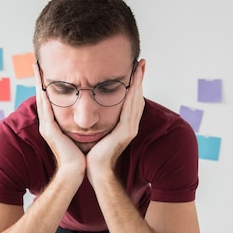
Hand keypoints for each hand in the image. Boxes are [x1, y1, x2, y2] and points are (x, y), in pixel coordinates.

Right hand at [34, 63, 85, 175]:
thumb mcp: (79, 135)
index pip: (49, 99)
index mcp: (54, 124)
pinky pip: (45, 108)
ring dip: (38, 81)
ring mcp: (46, 126)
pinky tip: (43, 83)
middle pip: (42, 95)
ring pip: (41, 98)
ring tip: (36, 66)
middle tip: (36, 62)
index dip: (46, 84)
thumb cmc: (80, 156)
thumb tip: (89, 115)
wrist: (75, 171)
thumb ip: (79, 125)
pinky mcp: (49, 130)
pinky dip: (43, 95)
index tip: (45, 69)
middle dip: (39, 78)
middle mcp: (47, 123)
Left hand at [86, 61, 145, 182]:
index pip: (131, 100)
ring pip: (136, 101)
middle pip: (137, 97)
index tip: (134, 68)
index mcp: (124, 125)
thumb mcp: (97, 131)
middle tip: (141, 62)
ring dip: (138, 84)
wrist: (93, 170)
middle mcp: (130, 125)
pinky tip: (133, 85)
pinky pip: (130, 110)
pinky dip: (133, 96)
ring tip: (139, 68)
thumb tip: (91, 109)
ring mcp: (130, 129)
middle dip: (139, 79)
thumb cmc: (91, 154)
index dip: (134, 84)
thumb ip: (99, 120)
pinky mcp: (125, 132)